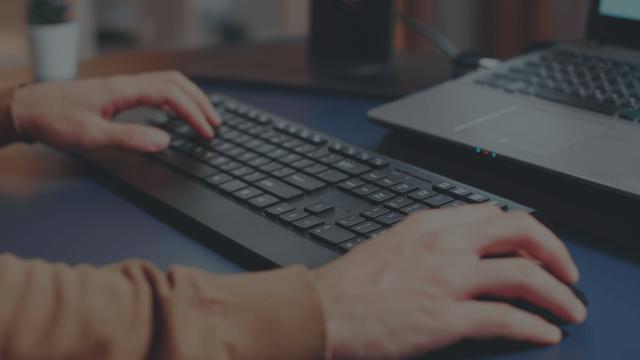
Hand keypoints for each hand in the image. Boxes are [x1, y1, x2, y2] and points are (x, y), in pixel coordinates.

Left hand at [10, 71, 219, 151]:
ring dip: (190, 97)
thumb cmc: (55, 120)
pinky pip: (156, 88)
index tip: (206, 132)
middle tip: (216, 123)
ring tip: (205, 116)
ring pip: (168, 82)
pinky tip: (177, 112)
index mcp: (124, 91)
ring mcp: (123, 86)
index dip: (193, 113)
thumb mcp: (91, 136)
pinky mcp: (119, 93)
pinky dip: (175, 98)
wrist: (29, 109)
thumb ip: (130, 138)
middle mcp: (127, 84)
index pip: (171, 94)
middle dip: (200, 102)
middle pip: (176, 83)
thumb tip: (164, 140)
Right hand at [312, 206, 586, 358]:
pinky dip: (534, 326)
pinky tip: (544, 333)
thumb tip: (459, 249)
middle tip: (567, 273)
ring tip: (569, 309)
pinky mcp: (444, 316)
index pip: (493, 215)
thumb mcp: (392, 244)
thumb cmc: (350, 284)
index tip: (537, 249)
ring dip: (557, 294)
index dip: (526, 231)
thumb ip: (428, 241)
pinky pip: (506, 317)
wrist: (320, 310)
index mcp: (429, 225)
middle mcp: (443, 245)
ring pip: (524, 275)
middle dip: (555, 252)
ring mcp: (446, 279)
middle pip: (520, 232)